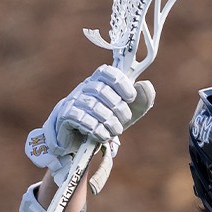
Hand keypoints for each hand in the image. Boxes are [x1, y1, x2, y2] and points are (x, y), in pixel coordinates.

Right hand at [26, 65, 155, 192]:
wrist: (83, 140)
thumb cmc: (108, 121)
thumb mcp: (129, 111)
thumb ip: (142, 99)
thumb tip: (146, 85)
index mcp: (101, 81)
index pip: (109, 72)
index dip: (122, 83)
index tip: (130, 98)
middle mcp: (86, 87)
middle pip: (102, 90)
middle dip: (118, 108)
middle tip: (124, 120)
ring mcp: (74, 100)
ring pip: (92, 106)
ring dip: (108, 121)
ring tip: (115, 130)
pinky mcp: (66, 115)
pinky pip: (81, 118)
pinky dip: (95, 128)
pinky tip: (102, 135)